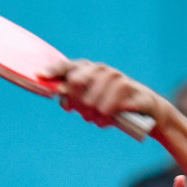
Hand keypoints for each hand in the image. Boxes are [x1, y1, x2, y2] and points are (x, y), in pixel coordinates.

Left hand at [48, 60, 163, 130]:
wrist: (146, 108)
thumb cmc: (112, 104)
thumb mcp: (91, 102)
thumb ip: (74, 99)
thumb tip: (62, 100)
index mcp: (90, 70)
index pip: (68, 66)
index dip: (53, 71)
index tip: (40, 76)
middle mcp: (102, 70)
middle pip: (76, 82)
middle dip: (78, 103)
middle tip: (85, 114)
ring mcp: (117, 78)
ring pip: (93, 99)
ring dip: (94, 114)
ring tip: (99, 119)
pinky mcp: (131, 89)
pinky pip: (110, 107)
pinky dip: (107, 117)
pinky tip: (110, 119)